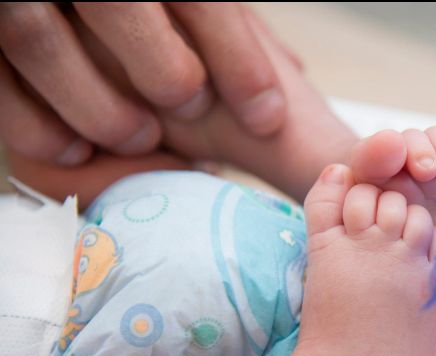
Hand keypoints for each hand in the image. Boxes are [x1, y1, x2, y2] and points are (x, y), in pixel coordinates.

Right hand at [0, 2, 291, 165]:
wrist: (69, 7)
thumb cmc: (148, 14)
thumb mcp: (181, 5)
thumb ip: (223, 25)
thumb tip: (288, 70)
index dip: (237, 56)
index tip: (268, 116)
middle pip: (116, 1)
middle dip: (165, 69)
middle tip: (193, 110)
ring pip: (37, 37)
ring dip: (101, 107)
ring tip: (143, 139)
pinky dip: (36, 126)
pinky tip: (78, 150)